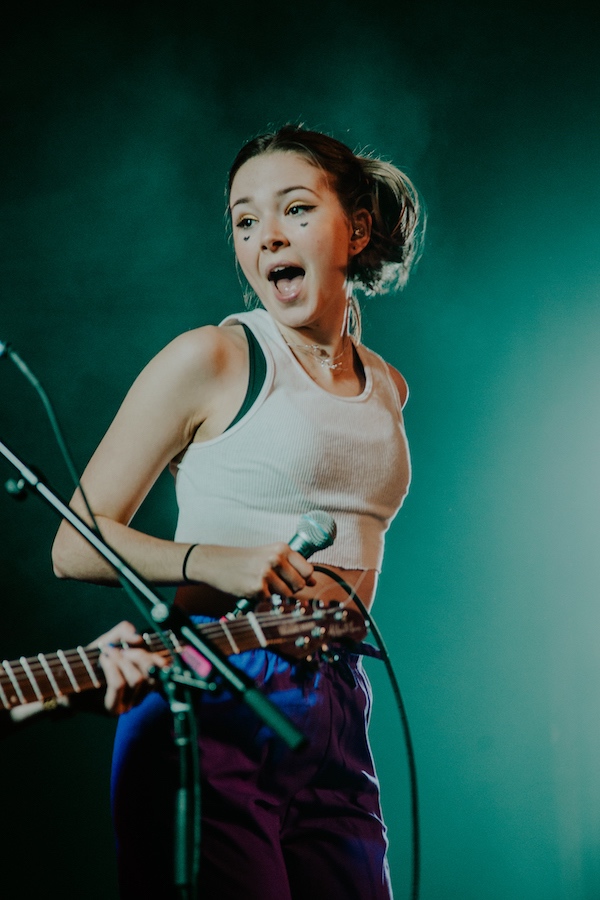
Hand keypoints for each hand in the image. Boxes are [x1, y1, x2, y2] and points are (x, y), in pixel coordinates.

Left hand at [91, 621, 167, 714]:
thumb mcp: (110, 639)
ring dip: (121, 660)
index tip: (148, 647)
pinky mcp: (113, 709)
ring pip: (137, 679)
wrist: (69, 679)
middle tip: (122, 649)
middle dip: (138, 655)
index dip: (161, 659)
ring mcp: (128, 704)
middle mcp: (141, 695)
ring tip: (107, 653)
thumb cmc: (92, 659)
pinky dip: (112, 667)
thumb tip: (138, 638)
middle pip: (152, 674)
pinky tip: (104, 660)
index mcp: (145, 680)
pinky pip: (119, 685)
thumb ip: (124, 632)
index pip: (164, 671)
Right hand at [190, 543, 314, 600]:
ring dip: (275, 593)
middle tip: (274, 582)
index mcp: (282, 548)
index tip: (294, 579)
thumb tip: (313, 582)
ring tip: (261, 583)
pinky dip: (262, 597)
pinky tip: (251, 587)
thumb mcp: (269, 555)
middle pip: (300, 584)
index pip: (308, 570)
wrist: (216, 563)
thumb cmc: (245, 560)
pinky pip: (270, 600)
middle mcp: (276, 559)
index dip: (303, 578)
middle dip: (290, 588)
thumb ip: (291, 566)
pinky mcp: (257, 588)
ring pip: (287, 594)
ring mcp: (267, 573)